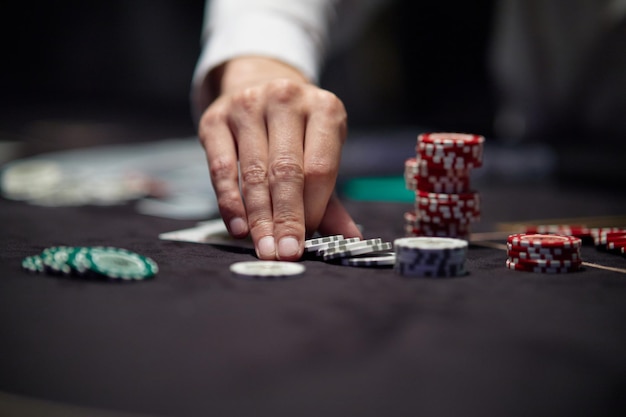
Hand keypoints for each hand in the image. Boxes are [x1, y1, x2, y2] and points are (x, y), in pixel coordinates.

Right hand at [198, 57, 361, 260]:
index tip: (306, 242)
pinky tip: (239, 228)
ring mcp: (248, 106)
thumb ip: (331, 199)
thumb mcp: (320, 153)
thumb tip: (350, 239)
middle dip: (286, 218)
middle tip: (285, 252)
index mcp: (324, 108)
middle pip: (287, 171)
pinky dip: (230, 203)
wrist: (258, 83)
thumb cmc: (297, 131)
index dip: (312, 209)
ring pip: (253, 173)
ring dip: (259, 217)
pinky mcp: (215, 119)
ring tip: (265, 247)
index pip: (320, 169)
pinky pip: (222, 168)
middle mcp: (286, 100)